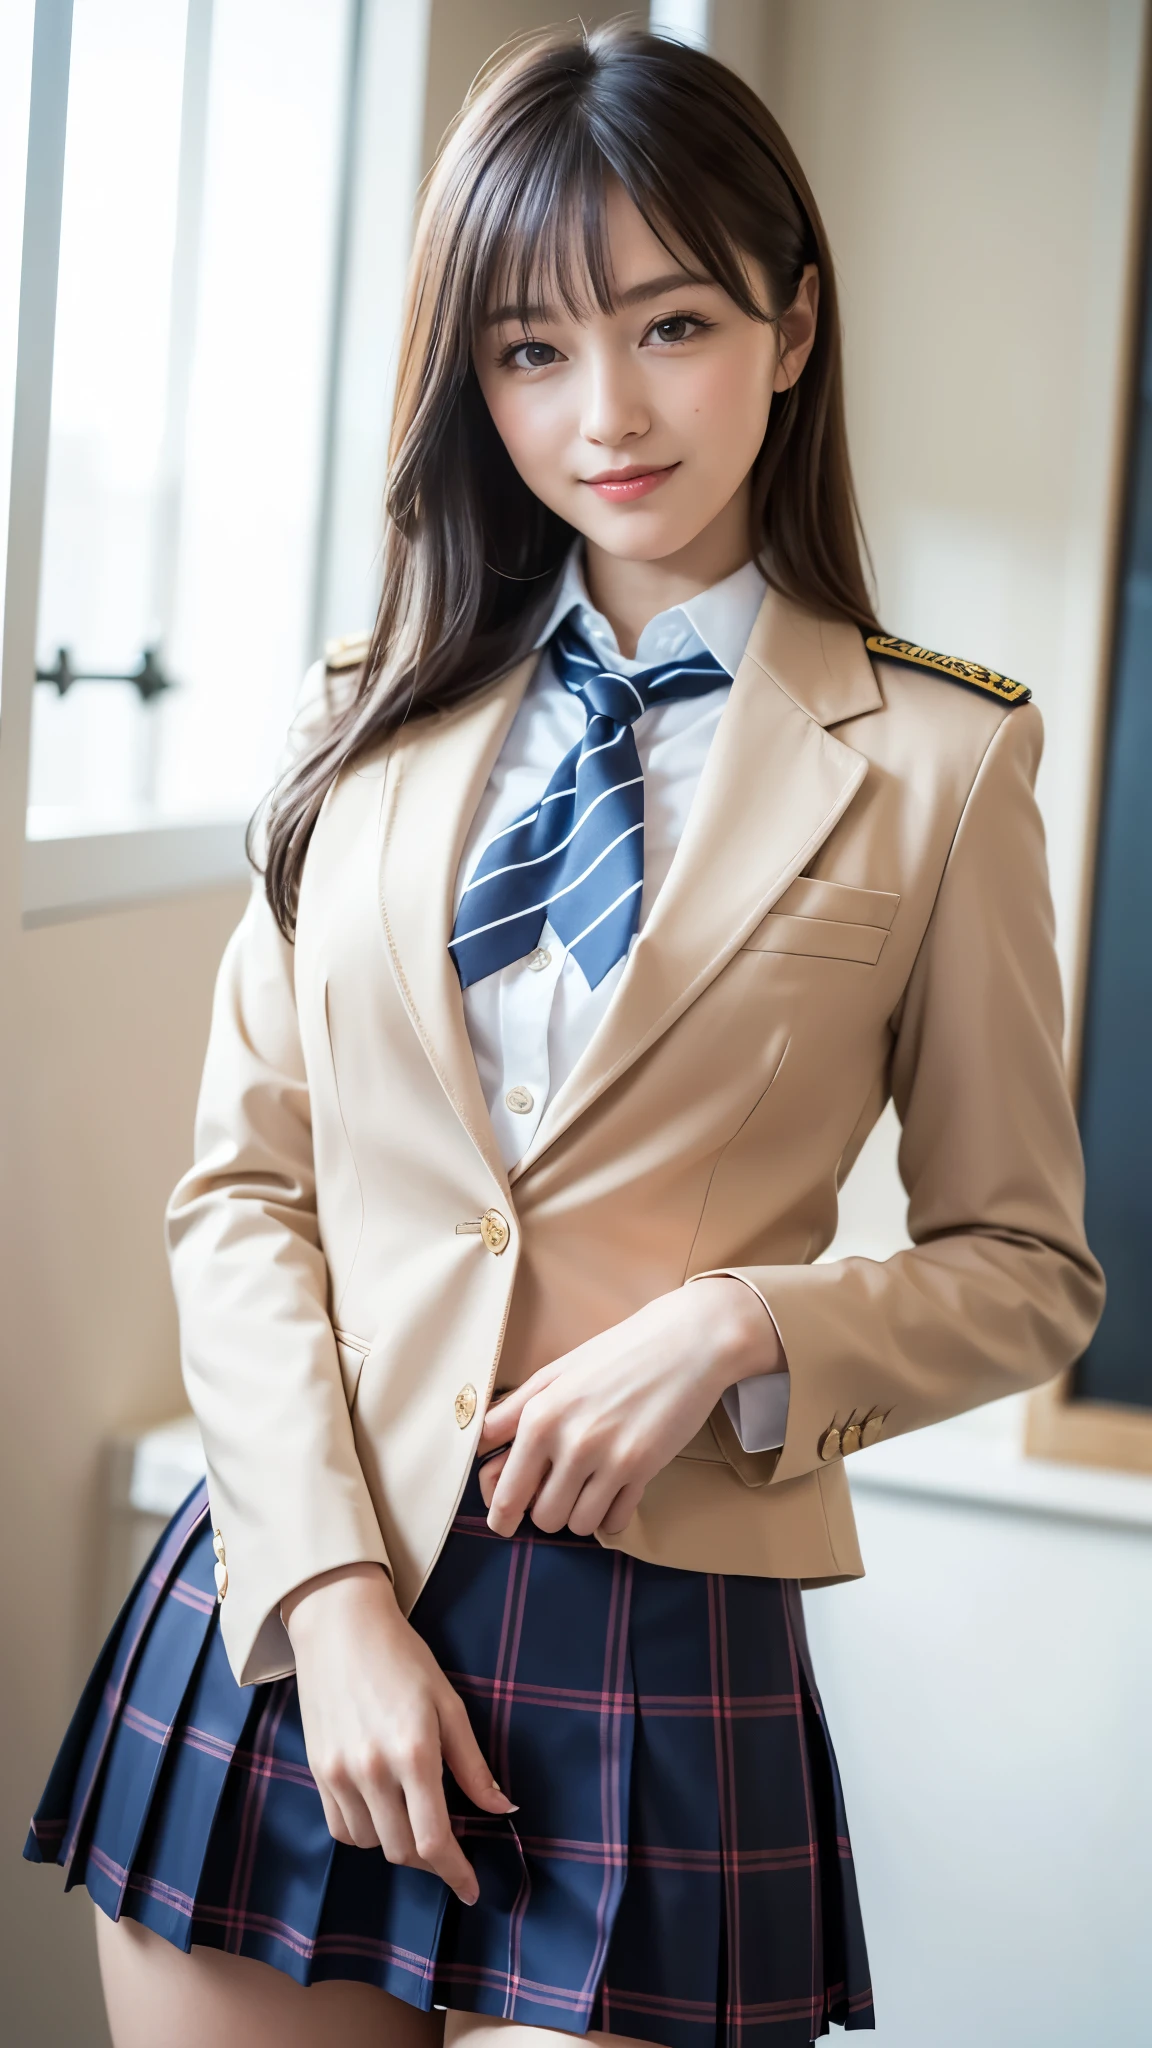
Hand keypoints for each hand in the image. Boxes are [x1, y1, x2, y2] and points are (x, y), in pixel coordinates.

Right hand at [281, 1562, 515, 1903]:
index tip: (471, 1890)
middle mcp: (373, 1771)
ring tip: (414, 1819)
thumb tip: (502, 1810)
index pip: (434, 1839)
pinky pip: (341, 1827)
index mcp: (414, 1753)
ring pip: (371, 1843)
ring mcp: (338, 1773)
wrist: (339, 1625)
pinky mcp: (316, 1771)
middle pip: (402, 1850)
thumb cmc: (403, 1657)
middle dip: (431, 1861)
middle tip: (449, 1850)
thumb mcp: (448, 1704)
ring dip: (397, 1843)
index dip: (455, 1872)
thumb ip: (473, 1764)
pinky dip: (365, 1831)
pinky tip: (382, 1811)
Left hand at [477, 1276, 780, 1539]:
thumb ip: (513, 1410)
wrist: (686, 1343)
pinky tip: (615, 1492)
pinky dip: (611, 1516)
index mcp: (539, 1416)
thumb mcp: (556, 1373)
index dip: (501, 1510)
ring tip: (590, 1486)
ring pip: (577, 1525)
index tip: (507, 1516)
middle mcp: (570, 1441)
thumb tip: (479, 1444)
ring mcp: (608, 1459)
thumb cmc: (618, 1353)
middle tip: (559, 1489)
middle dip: (546, 1509)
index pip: (502, 1490)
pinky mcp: (643, 1470)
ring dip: (580, 1513)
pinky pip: (614, 1522)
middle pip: (541, 1517)